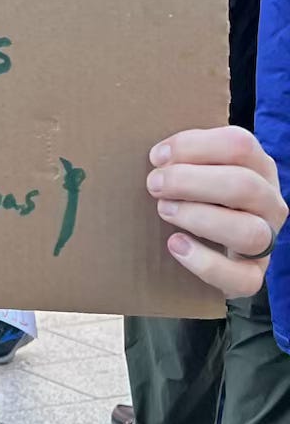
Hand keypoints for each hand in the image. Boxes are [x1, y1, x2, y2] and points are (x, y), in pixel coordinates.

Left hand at [148, 126, 287, 301]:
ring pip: (248, 231)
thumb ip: (184, 158)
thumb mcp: (197, 169)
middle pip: (244, 185)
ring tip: (164, 210)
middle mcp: (270, 202)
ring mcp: (268, 240)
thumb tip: (158, 157)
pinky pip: (242, 278)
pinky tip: (176, 245)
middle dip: (190, 182)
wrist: (210, 246)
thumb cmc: (197, 196)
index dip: (194, 146)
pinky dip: (205, 263)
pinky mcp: (253, 275)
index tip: (157, 157)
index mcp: (258, 167)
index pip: (240, 145)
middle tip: (154, 185)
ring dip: (200, 218)